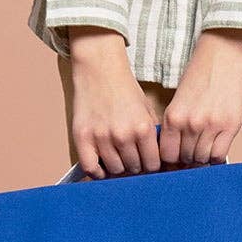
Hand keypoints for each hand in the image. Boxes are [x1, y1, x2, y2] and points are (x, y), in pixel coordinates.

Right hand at [67, 28, 160, 177]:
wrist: (100, 69)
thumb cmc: (124, 90)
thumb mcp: (147, 111)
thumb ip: (153, 137)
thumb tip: (158, 163)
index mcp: (143, 128)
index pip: (152, 166)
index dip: (150, 166)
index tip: (146, 162)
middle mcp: (123, 135)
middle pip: (134, 170)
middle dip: (135, 166)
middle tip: (131, 158)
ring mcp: (101, 137)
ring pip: (114, 170)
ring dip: (117, 168)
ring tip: (117, 158)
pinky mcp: (83, 137)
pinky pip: (91, 168)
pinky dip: (97, 172)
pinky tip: (102, 166)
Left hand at [160, 29, 241, 165]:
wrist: (223, 57)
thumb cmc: (200, 78)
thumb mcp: (178, 101)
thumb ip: (175, 126)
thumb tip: (175, 154)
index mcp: (173, 116)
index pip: (167, 155)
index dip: (171, 161)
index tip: (176, 160)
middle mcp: (190, 123)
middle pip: (185, 159)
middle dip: (187, 160)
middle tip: (192, 154)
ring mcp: (211, 126)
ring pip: (202, 159)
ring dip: (203, 158)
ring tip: (204, 148)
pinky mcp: (230, 126)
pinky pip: (219, 155)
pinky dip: (216, 157)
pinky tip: (216, 148)